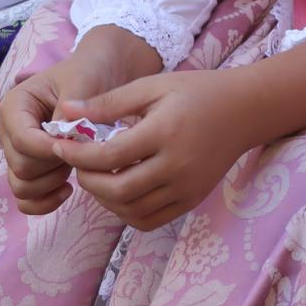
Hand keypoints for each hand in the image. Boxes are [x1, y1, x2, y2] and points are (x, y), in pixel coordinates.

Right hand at [0, 28, 161, 214]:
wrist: (96, 76)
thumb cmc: (88, 74)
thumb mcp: (82, 82)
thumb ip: (71, 109)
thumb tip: (61, 140)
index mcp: (14, 106)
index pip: (23, 141)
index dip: (51, 149)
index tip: (79, 144)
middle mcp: (9, 132)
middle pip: (22, 167)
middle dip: (55, 164)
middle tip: (82, 149)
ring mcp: (16, 154)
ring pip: (21, 187)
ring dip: (52, 183)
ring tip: (76, 164)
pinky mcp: (28, 171)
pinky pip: (25, 200)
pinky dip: (44, 203)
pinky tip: (68, 190)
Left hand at [47, 70, 255, 230]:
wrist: (246, 110)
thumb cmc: (196, 92)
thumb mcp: (152, 86)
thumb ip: (109, 102)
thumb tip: (66, 111)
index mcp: (165, 132)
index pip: (111, 155)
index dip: (78, 154)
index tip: (60, 145)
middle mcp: (177, 165)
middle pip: (118, 189)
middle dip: (88, 180)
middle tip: (77, 164)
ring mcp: (186, 187)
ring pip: (131, 210)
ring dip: (104, 198)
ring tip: (96, 176)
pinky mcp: (191, 200)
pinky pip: (149, 219)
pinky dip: (126, 212)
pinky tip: (119, 191)